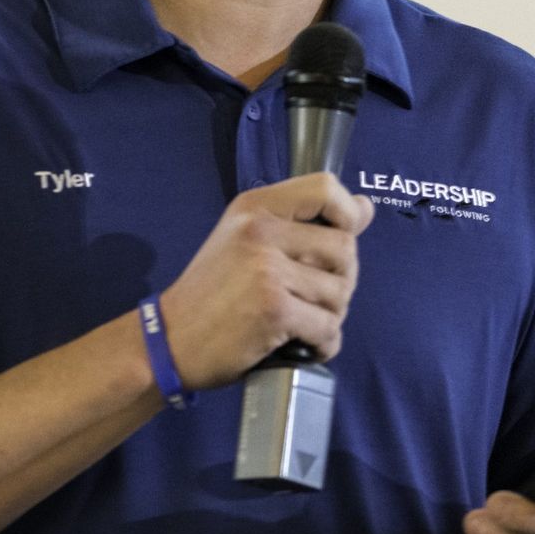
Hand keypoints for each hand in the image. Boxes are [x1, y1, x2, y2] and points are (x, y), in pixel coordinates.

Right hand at [158, 172, 374, 390]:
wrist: (169, 339)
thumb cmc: (211, 293)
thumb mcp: (245, 240)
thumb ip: (302, 223)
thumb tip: (366, 209)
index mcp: (255, 206)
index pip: (326, 188)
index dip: (348, 214)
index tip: (342, 237)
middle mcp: (261, 230)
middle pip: (345, 247)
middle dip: (341, 280)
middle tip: (314, 298)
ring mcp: (268, 270)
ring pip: (340, 291)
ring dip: (331, 315)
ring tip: (303, 322)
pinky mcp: (274, 309)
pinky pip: (328, 327)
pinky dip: (323, 343)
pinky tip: (303, 345)